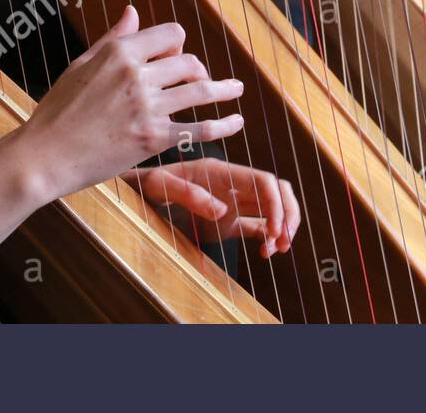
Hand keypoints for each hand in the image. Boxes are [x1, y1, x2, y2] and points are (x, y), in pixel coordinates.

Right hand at [17, 6, 245, 203]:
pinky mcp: (153, 139)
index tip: (176, 57)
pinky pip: (199, 129)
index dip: (178, 44)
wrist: (44, 156)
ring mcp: (147, 107)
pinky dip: (223, 126)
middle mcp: (136, 75)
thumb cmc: (57, 110)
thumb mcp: (82, 65)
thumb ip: (113, 38)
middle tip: (203, 80)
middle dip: (199, 70)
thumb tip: (133, 11)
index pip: (171, 34)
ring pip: (201, 91)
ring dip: (225, 89)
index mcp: (120, 52)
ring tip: (237, 89)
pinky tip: (236, 123)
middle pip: (188, 61)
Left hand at [124, 157, 301, 257]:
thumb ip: (188, 194)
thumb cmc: (146, 185)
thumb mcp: (159, 186)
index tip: (274, 230)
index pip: (263, 180)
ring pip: (273, 209)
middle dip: (289, 215)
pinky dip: (268, 238)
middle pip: (277, 191)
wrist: (136, 196)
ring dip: (283, 227)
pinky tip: (265, 253)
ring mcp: (232, 203)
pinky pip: (258, 226)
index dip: (276, 203)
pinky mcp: (228, 221)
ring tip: (277, 250)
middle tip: (284, 242)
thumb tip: (222, 209)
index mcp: (221, 171)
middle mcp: (232, 184)